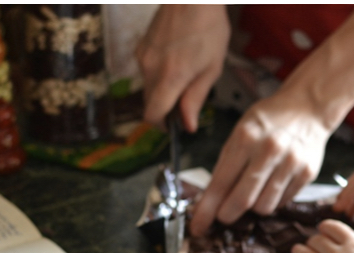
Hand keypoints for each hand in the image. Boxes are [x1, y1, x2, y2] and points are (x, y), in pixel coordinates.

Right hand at [135, 5, 229, 131]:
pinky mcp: (141, 47)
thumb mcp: (212, 67)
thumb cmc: (208, 26)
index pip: (152, 114)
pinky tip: (175, 59)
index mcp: (171, 77)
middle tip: (186, 99)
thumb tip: (188, 125)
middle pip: (150, 103)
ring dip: (162, 89)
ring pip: (148, 87)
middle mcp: (151, 69)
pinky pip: (147, 70)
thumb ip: (196, 98)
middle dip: (165, 107)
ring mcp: (143, 57)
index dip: (161, 125)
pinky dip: (158, 73)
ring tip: (184, 72)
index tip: (173, 126)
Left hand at [188, 90, 330, 236]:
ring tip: (252, 192)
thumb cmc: (267, 121)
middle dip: (227, 215)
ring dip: (253, 207)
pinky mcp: (307, 173)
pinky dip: (272, 200)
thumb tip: (209, 202)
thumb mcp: (240, 132)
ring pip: (264, 207)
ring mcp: (291, 163)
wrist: (307, 107)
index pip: (221, 183)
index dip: (207, 210)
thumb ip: (225, 166)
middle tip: (224, 216)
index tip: (198, 227)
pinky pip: (282, 202)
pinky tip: (271, 185)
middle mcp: (269, 150)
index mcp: (246, 138)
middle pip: (243, 201)